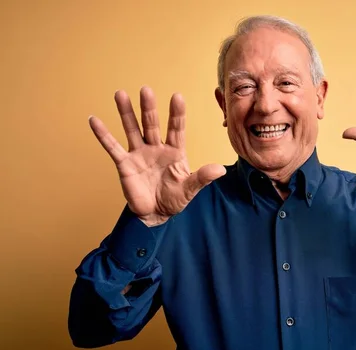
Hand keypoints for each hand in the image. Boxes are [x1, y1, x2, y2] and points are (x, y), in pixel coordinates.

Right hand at [89, 86, 225, 225]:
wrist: (155, 214)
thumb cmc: (174, 199)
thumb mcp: (190, 189)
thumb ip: (202, 178)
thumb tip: (220, 170)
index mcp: (175, 152)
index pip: (176, 129)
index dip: (177, 114)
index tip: (177, 96)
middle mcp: (156, 148)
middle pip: (152, 124)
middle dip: (149, 108)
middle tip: (146, 89)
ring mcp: (139, 154)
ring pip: (132, 129)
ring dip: (126, 113)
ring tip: (120, 94)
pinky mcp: (125, 164)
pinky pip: (112, 147)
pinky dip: (103, 135)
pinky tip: (94, 120)